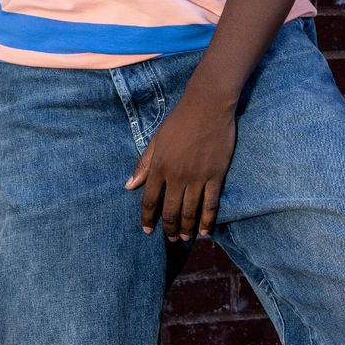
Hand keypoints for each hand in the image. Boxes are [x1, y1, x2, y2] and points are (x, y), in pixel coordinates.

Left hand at [126, 87, 236, 239]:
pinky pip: (210, 204)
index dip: (148, 218)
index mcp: (159, 167)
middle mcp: (176, 176)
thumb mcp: (156, 140)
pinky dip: (207, 220)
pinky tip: (205, 231)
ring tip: (186, 238)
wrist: (208, 106)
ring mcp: (197, 177)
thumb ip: (143, 165)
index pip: (150, 200)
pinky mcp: (215, 176)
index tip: (147, 230)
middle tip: (171, 239)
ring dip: (187, 228)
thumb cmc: (179, 120)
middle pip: (170, 211)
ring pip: (190, 212)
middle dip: (169, 229)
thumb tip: (129, 187)